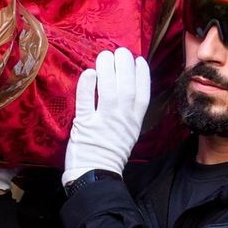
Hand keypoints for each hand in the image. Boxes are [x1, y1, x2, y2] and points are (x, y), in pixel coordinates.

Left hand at [62, 47, 149, 184]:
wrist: (95, 176)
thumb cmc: (109, 154)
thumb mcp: (127, 134)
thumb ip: (126, 113)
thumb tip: (122, 88)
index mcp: (134, 122)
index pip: (143, 93)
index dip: (142, 74)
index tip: (138, 60)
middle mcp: (122, 120)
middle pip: (127, 87)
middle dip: (124, 65)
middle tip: (119, 52)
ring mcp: (104, 122)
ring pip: (109, 90)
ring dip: (107, 69)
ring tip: (104, 56)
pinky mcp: (84, 126)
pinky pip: (86, 102)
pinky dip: (88, 85)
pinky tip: (89, 72)